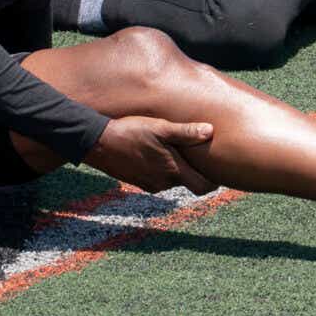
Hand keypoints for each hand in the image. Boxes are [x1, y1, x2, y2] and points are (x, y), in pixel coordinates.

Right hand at [84, 115, 218, 194]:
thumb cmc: (131, 132)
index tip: (217, 168)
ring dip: (176, 168)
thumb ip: (186, 132)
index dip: (213, 181)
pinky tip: (156, 152)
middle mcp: (164, 183)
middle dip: (194, 171)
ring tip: (174, 148)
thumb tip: (210, 131)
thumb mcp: (160, 128)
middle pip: (188, 183)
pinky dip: (162, 169)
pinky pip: (159, 179)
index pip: (203, 187)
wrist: (99, 143)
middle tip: (197, 152)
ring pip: (173, 180)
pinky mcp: (139, 183)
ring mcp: (151, 185)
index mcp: (173, 171)